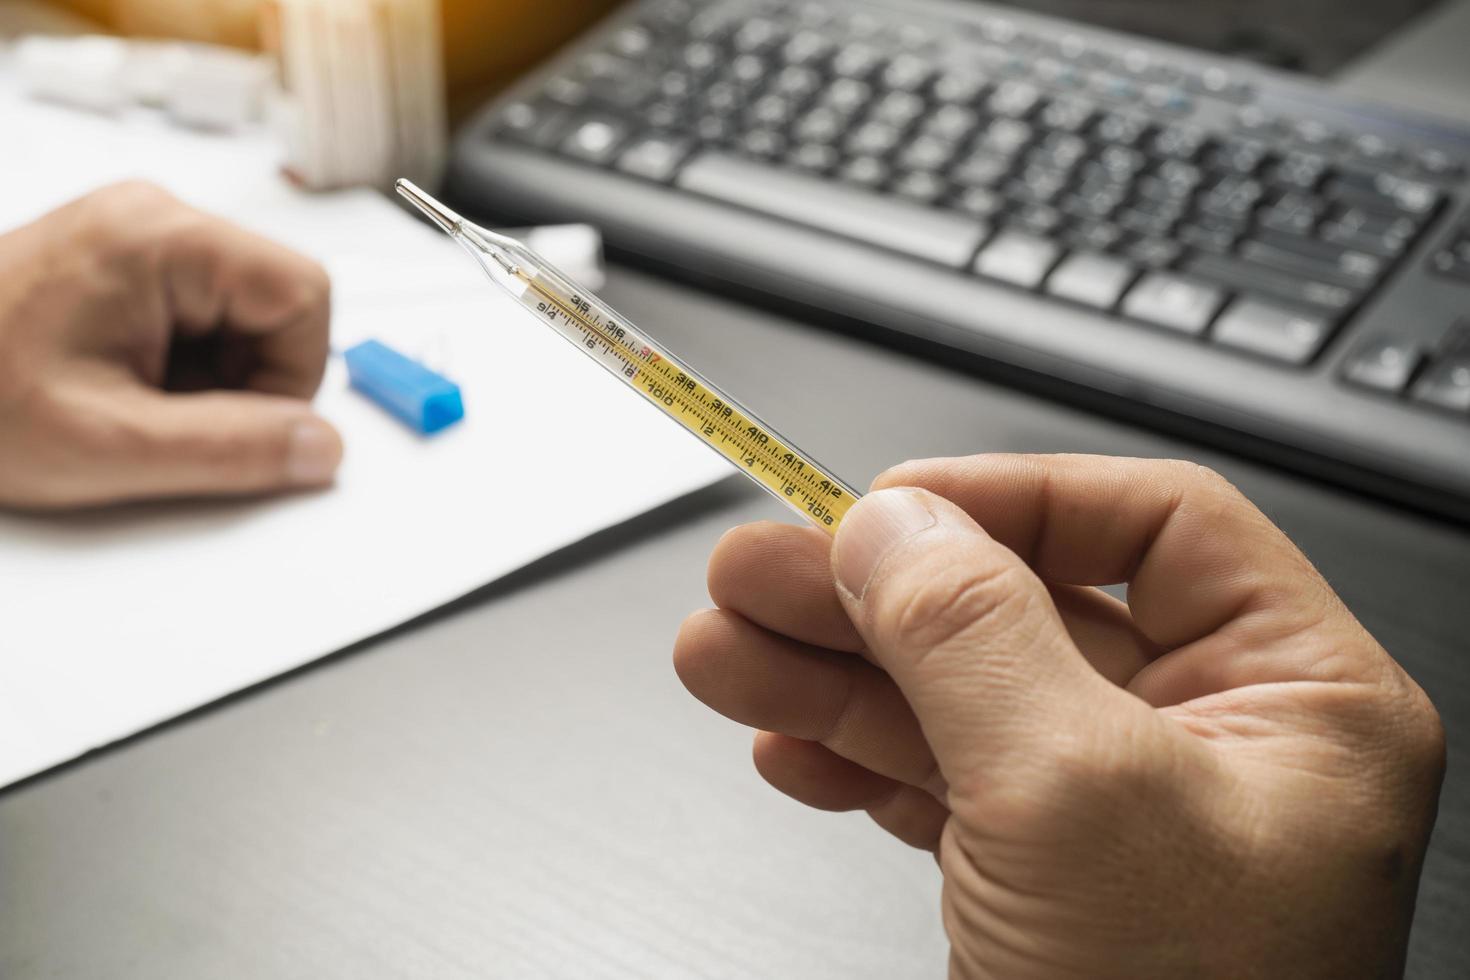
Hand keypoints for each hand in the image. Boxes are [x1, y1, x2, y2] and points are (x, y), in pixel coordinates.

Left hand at [0, 181, 340, 508]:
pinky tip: (127, 390)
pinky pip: (203, 319)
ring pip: (243, 317)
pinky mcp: (125, 266)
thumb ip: (231, 450)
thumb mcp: (110, 444)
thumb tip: (320, 448)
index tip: (242, 423)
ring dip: (210, 379)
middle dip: (245, 379)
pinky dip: (182, 370)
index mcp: (157, 238)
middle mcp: (153, 220)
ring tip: (134, 405)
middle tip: (170, 419)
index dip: (291, 375)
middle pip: (277, 304)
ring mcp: (138, 239)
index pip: (303, 294)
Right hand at [675, 455, 1444, 977]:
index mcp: (1296, 698)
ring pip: (955, 699)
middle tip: (756, 569)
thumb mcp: (1073, 797)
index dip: (1009, 498)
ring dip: (829, 674)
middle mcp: (1214, 745)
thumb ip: (974, 636)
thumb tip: (892, 525)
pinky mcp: (1045, 879)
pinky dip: (851, 761)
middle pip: (1019, 610)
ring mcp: (1119, 815)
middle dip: (872, 595)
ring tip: (722, 651)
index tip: (888, 504)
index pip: (1150, 526)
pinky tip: (783, 745)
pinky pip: (937, 784)